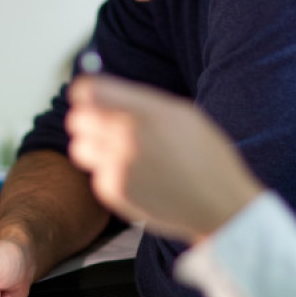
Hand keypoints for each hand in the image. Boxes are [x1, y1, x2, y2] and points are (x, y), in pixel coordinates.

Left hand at [65, 74, 262, 243]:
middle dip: (88, 119)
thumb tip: (101, 91)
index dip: (86, 93)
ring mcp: (117, 166)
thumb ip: (140, 102)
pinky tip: (139, 178)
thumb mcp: (182, 115)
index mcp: (146, 111)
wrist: (218, 205)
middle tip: (103, 125)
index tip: (90, 97)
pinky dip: (110, 174)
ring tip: (123, 153)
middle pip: (77, 119)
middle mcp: (126, 136)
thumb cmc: (204, 154)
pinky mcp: (114, 191)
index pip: (89, 91)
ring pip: (81, 148)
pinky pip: (96, 174)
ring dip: (94, 147)